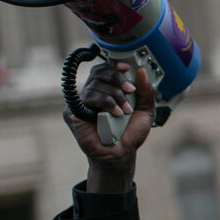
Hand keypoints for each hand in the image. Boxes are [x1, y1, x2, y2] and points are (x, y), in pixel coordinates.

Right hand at [62, 62, 156, 192]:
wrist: (121, 154)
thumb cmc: (129, 133)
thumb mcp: (145, 111)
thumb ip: (146, 92)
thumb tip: (141, 72)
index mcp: (107, 89)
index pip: (105, 69)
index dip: (114, 65)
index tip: (127, 68)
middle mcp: (93, 93)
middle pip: (99, 72)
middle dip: (117, 79)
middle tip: (130, 90)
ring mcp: (82, 102)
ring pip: (94, 85)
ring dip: (114, 95)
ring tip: (125, 111)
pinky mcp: (73, 112)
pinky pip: (87, 98)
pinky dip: (105, 103)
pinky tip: (116, 114)